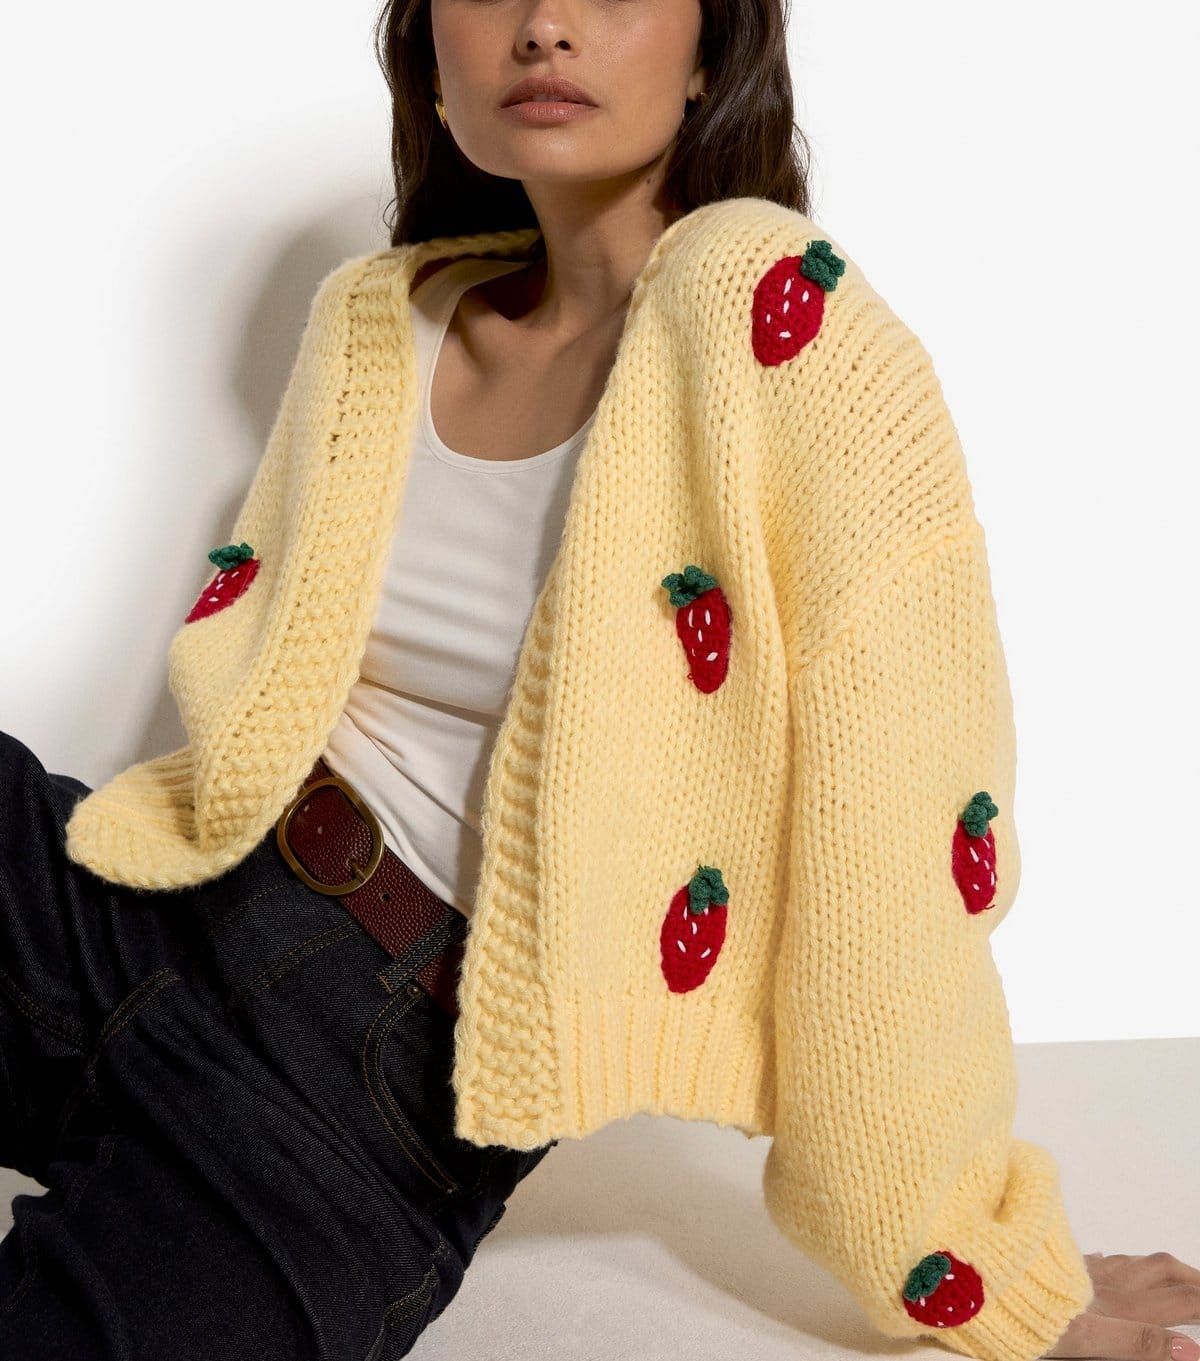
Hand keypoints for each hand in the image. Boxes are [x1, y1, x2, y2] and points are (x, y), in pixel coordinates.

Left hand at [1039, 1252, 1199, 1360]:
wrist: (988, 1288)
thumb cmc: (1031, 1317)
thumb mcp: (1087, 1339)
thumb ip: (1139, 1342)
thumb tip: (1189, 1350)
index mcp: (1116, 1304)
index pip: (1178, 1301)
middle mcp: (1104, 1282)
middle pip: (1162, 1271)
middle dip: (1192, 1280)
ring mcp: (1081, 1271)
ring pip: (1131, 1261)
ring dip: (1160, 1268)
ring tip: (1175, 1277)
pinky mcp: (1057, 1265)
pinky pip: (1092, 1258)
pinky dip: (1112, 1262)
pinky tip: (1107, 1260)